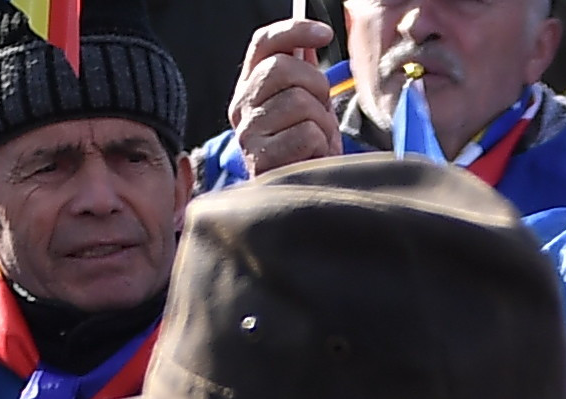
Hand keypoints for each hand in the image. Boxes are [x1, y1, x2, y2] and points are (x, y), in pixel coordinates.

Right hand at [229, 14, 341, 172]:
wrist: (303, 201)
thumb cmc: (305, 152)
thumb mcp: (307, 107)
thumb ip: (302, 74)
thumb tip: (309, 41)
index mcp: (250, 88)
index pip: (264, 44)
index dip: (294, 30)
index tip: (324, 34)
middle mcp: (241, 107)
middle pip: (283, 67)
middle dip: (315, 86)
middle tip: (321, 110)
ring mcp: (247, 134)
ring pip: (299, 102)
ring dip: (321, 124)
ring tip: (316, 142)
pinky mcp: (260, 160)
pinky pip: (306, 134)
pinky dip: (320, 147)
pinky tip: (311, 159)